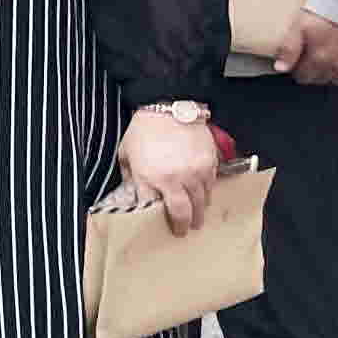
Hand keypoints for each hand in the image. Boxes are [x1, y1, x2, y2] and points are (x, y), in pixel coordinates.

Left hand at [117, 106, 222, 234]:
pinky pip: (212, 186)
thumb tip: (136, 193)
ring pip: (202, 202)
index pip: (155, 210)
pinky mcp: (210, 163)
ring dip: (199, 211)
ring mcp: (195, 173)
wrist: (168, 106)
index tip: (162, 227)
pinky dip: (208, 192)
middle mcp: (174, 180)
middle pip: (184, 212)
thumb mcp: (126, 154)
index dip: (159, 220)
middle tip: (185, 230)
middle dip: (185, 225)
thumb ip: (131, 176)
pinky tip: (204, 195)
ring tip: (197, 216)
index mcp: (149, 178)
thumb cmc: (143, 130)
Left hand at [275, 7, 337, 87]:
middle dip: (315, 74)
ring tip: (330, 65)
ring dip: (333, 77)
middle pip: (321, 81)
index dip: (299, 71)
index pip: (304, 77)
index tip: (300, 64)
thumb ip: (289, 48)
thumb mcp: (300, 25)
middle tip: (314, 62)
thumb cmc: (328, 10)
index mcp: (319, 58)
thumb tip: (280, 68)